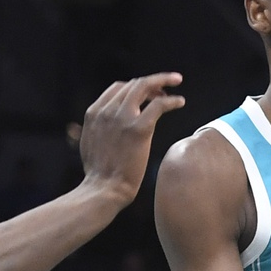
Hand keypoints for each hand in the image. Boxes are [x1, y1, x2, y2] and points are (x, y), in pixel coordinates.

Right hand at [76, 73, 186, 201]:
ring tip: (176, 85)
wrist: (103, 189)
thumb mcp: (89, 142)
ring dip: (163, 82)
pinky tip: (180, 102)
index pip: (118, 88)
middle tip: (165, 88)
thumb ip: (98, 127)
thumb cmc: (98, 174)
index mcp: (94, 112)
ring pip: (145, 86)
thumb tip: (105, 124)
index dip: (134, 87)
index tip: (147, 93)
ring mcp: (123, 117)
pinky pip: (159, 105)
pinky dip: (172, 100)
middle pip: (133, 84)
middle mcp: (107, 110)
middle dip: (151, 83)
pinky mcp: (139, 129)